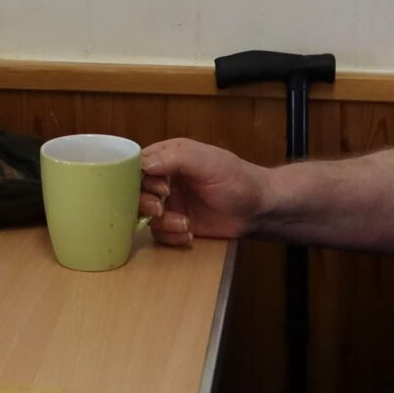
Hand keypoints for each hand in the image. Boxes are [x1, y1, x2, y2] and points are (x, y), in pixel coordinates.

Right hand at [138, 138, 268, 245]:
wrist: (258, 209)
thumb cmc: (237, 179)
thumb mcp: (206, 161)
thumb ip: (174, 158)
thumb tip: (143, 165)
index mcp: (168, 156)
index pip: (137, 164)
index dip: (138, 178)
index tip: (159, 188)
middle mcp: (164, 178)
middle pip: (135, 191)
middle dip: (145, 203)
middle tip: (161, 208)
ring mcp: (170, 202)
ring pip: (144, 215)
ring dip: (162, 222)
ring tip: (184, 224)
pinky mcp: (176, 223)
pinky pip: (159, 233)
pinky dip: (171, 236)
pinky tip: (189, 233)